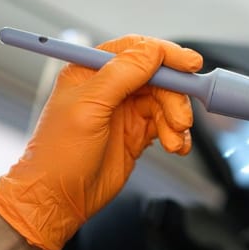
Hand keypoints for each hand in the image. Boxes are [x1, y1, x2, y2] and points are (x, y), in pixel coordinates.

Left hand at [0, 35, 202, 249]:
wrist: (58, 199)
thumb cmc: (58, 155)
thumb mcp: (89, 108)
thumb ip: (122, 75)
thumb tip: (152, 51)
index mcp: (91, 72)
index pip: (135, 50)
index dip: (165, 54)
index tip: (190, 64)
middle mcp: (109, 87)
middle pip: (157, 77)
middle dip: (174, 97)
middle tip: (181, 120)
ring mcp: (123, 110)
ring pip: (165, 102)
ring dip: (175, 120)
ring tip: (174, 141)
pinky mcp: (136, 133)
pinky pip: (165, 124)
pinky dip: (175, 135)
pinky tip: (174, 146)